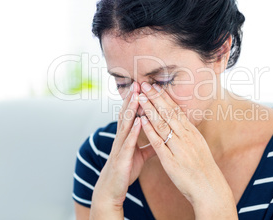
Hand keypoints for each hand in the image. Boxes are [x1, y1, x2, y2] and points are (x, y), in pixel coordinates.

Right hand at [90, 81, 154, 216]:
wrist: (112, 190)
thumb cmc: (126, 170)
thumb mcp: (140, 155)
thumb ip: (150, 145)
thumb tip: (161, 137)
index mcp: (127, 137)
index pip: (132, 114)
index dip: (136, 101)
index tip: (143, 87)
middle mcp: (122, 139)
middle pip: (127, 115)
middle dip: (132, 99)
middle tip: (138, 83)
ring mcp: (121, 148)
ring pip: (126, 125)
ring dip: (131, 110)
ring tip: (137, 96)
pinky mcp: (122, 159)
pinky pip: (128, 143)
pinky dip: (133, 132)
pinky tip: (139, 122)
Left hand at [138, 82, 237, 218]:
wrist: (210, 188)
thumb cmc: (203, 169)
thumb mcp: (198, 146)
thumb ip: (188, 134)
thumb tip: (183, 123)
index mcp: (191, 132)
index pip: (176, 110)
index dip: (164, 97)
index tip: (155, 86)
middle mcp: (186, 136)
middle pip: (168, 112)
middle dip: (155, 97)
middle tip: (145, 84)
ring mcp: (179, 147)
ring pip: (162, 124)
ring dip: (150, 109)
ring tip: (140, 97)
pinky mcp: (171, 160)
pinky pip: (159, 142)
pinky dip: (150, 130)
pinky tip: (142, 121)